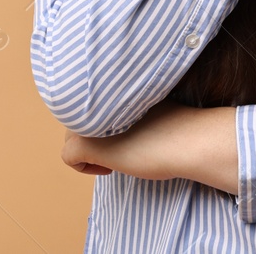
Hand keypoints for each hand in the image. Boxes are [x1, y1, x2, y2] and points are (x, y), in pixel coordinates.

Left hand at [61, 101, 186, 180]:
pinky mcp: (86, 143)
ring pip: (70, 136)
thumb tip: (111, 122)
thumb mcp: (145, 107)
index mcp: (110, 86)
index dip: (103, 120)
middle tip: (120, 146)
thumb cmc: (176, 126)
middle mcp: (94, 99)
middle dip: (92, 135)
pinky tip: (110, 167)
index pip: (88, 102)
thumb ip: (124, 106)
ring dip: (88, 149)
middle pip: (76, 118)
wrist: (187, 140)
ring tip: (116, 156)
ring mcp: (88, 121)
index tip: (123, 132)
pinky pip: (68, 156)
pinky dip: (84, 167)